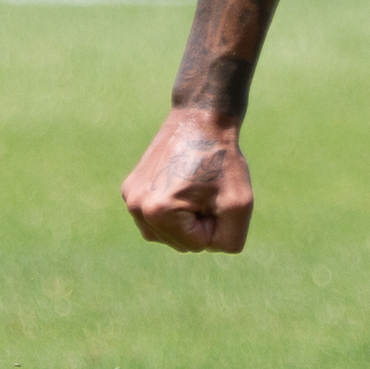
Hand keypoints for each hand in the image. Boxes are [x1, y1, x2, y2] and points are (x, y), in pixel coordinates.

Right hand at [123, 106, 254, 253]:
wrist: (201, 119)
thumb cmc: (222, 160)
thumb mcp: (239, 204)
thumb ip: (229, 241)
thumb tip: (206, 249)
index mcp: (158, 212)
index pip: (199, 245)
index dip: (215, 222)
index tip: (214, 192)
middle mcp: (136, 207)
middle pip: (180, 243)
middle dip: (200, 222)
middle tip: (204, 188)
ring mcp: (130, 198)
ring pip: (169, 235)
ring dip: (187, 219)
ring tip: (193, 187)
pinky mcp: (130, 189)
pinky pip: (159, 220)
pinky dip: (174, 211)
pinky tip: (180, 186)